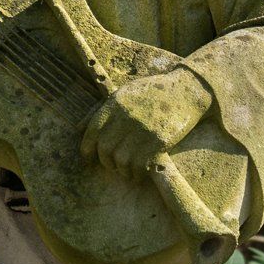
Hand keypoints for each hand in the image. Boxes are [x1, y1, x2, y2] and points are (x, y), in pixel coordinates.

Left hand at [80, 69, 212, 179]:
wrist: (186, 90)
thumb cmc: (152, 92)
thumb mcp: (124, 93)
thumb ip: (101, 110)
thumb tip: (77, 128)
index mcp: (114, 104)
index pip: (91, 133)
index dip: (87, 150)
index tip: (90, 159)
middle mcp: (125, 117)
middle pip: (105, 149)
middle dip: (106, 162)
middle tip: (113, 165)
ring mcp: (142, 129)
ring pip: (121, 160)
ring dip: (122, 170)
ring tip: (127, 170)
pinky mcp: (158, 140)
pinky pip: (140, 165)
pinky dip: (137, 173)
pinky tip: (139, 173)